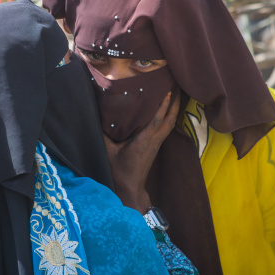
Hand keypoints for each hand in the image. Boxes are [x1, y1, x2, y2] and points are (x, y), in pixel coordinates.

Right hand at [104, 92, 180, 213]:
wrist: (131, 189)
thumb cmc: (119, 171)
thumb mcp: (108, 153)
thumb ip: (103, 135)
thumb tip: (97, 118)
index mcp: (144, 141)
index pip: (156, 121)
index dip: (163, 106)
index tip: (168, 92)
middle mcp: (154, 141)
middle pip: (169, 120)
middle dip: (175, 103)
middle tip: (178, 86)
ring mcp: (157, 144)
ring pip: (170, 124)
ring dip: (174, 109)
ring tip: (176, 94)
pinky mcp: (156, 146)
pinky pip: (167, 128)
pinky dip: (169, 117)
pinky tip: (168, 111)